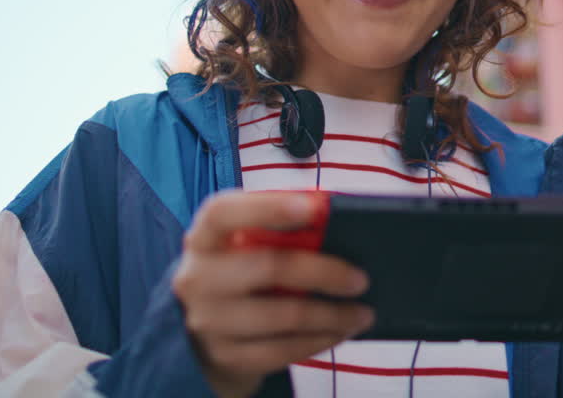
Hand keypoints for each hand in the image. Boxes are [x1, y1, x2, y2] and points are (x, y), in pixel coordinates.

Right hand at [173, 190, 374, 397]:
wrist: (203, 333)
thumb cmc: (238, 272)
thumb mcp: (241, 246)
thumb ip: (275, 231)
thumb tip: (332, 220)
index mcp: (204, 238)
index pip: (224, 213)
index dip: (268, 207)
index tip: (315, 206)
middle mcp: (199, 278)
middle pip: (269, 267)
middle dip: (324, 272)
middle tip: (361, 279)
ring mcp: (210, 322)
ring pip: (285, 316)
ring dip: (333, 315)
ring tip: (363, 312)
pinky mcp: (228, 356)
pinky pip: (285, 350)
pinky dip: (321, 340)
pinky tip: (341, 332)